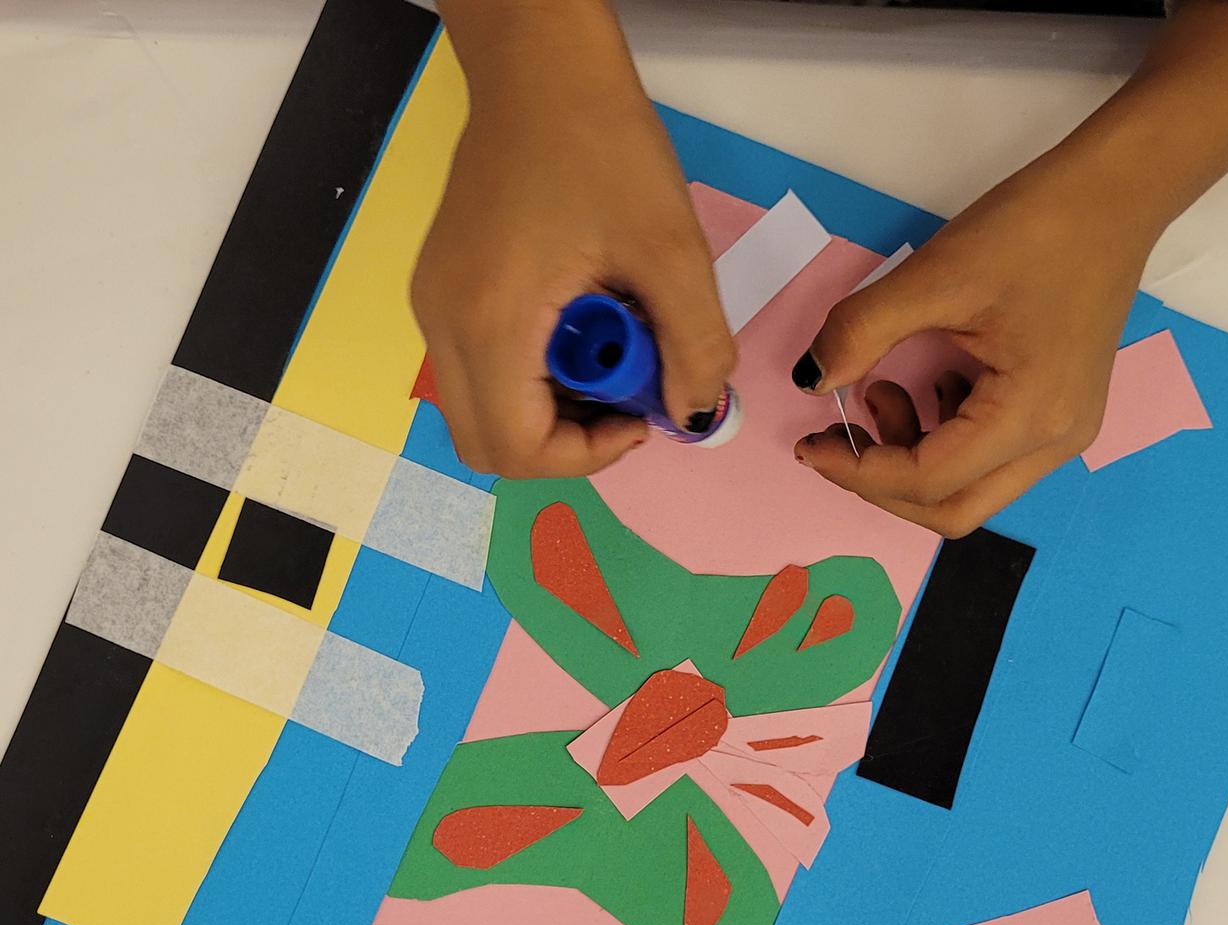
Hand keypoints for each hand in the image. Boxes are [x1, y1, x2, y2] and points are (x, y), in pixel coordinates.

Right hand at [415, 2, 733, 477]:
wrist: (539, 67)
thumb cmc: (605, 145)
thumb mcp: (672, 249)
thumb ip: (694, 346)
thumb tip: (692, 416)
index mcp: (489, 321)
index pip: (515, 449)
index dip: (588, 454)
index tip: (642, 410)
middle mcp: (442, 326)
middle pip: (488, 445)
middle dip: (568, 439)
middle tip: (625, 388)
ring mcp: (434, 307)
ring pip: (483, 410)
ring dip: (552, 405)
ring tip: (610, 344)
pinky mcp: (442, 289)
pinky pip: (481, 368)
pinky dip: (533, 372)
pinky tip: (579, 320)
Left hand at [791, 158, 1143, 536]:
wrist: (1115, 191)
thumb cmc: (1034, 230)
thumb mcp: (933, 277)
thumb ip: (861, 333)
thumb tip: (811, 380)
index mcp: (1031, 418)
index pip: (926, 481)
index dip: (856, 470)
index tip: (808, 441)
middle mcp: (1055, 443)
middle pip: (952, 508)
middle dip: (881, 482)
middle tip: (837, 434)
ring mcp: (1064, 431)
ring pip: (970, 487)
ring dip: (912, 456)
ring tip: (885, 387)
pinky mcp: (1060, 411)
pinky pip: (990, 455)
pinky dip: (942, 436)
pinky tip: (932, 381)